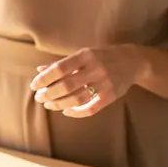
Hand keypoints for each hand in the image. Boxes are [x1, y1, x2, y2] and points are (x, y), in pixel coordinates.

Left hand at [30, 45, 144, 118]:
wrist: (133, 61)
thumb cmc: (102, 56)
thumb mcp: (83, 54)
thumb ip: (62, 63)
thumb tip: (39, 70)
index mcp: (86, 55)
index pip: (60, 68)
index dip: (44, 78)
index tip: (34, 85)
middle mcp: (95, 68)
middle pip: (67, 85)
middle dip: (49, 93)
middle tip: (39, 98)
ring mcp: (105, 83)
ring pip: (77, 98)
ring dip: (60, 104)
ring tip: (49, 105)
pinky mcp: (111, 95)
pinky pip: (91, 108)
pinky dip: (77, 112)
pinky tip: (66, 111)